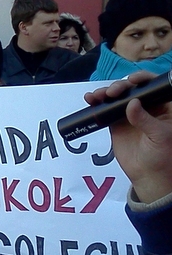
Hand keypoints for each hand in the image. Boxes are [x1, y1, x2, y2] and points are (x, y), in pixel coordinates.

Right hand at [84, 71, 171, 202]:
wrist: (148, 175)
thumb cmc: (163, 155)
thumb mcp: (159, 136)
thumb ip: (146, 119)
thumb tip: (132, 103)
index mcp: (163, 106)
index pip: (153, 86)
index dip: (143, 79)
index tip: (132, 80)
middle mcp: (146, 106)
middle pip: (132, 89)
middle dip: (120, 87)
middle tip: (112, 93)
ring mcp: (129, 114)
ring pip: (117, 97)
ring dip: (105, 93)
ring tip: (96, 96)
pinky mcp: (116, 122)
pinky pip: (106, 109)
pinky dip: (97, 103)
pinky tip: (91, 100)